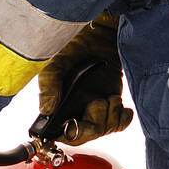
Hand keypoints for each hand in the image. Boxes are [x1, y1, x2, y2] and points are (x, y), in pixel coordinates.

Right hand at [37, 12, 133, 144]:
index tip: (76, 124)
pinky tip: (121, 107)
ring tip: (109, 97)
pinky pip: (118, 123)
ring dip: (109, 116)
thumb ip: (49, 85)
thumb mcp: (57, 61)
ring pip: (102, 130)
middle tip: (97, 103)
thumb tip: (46, 111)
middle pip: (83, 134)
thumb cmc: (75, 45)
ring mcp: (94, 107)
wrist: (101, 34)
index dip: (67, 133)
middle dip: (92, 125)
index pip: (59, 131)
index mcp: (58, 103)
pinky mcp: (111, 103)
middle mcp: (75, 108)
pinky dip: (122, 119)